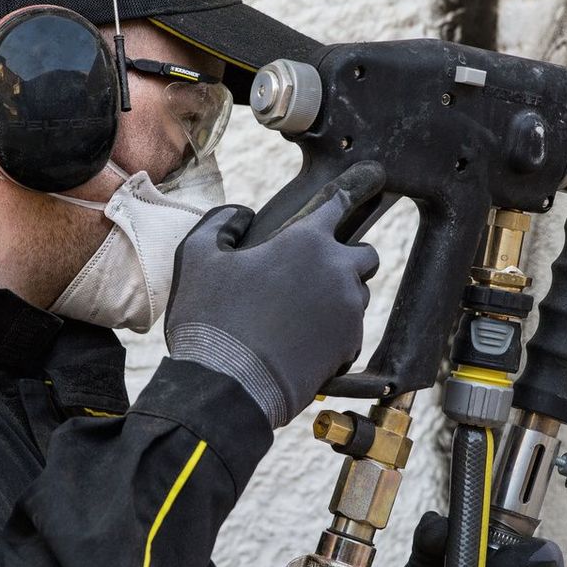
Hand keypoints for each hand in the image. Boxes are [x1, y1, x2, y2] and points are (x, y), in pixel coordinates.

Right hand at [163, 183, 378, 427]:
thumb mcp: (197, 257)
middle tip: (313, 271)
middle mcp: (337, 271)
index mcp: (306, 240)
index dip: (353, 189)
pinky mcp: (349, 348)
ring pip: (359, 295)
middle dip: (346, 257)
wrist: (227, 387)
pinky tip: (302, 342)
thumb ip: (220, 223)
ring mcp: (348, 312)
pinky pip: (351, 332)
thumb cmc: (211, 320)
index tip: (369, 179)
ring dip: (339, 297)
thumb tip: (241, 216)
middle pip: (365, 254)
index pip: (340, 201)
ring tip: (299, 312)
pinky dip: (334, 333)